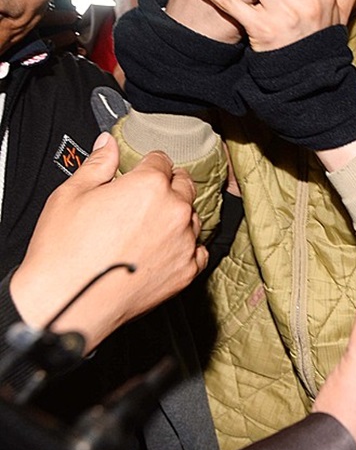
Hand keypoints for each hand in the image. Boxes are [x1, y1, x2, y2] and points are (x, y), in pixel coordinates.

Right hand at [10, 133, 207, 351]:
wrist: (66, 305)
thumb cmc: (64, 252)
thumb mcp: (71, 194)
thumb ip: (98, 164)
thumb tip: (108, 143)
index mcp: (149, 185)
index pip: (162, 160)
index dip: (148, 164)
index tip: (140, 172)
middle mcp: (174, 211)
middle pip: (184, 184)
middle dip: (168, 185)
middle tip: (145, 198)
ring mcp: (183, 243)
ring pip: (193, 217)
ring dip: (178, 216)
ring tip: (150, 226)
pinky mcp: (186, 272)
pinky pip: (198, 250)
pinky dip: (186, 247)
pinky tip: (165, 249)